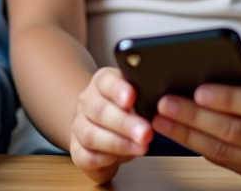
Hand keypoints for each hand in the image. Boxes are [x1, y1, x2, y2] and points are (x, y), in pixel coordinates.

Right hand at [70, 67, 152, 183]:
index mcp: (101, 83)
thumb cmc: (124, 110)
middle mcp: (87, 101)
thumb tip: (164, 104)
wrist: (97, 123)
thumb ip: (144, 98)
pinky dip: (102, 159)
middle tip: (146, 133)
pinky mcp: (77, 150)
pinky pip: (85, 156)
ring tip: (140, 148)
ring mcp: (78, 125)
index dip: (118, 89)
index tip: (132, 97)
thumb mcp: (136, 98)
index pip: (106, 81)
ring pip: (90, 134)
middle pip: (99, 110)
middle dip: (124, 123)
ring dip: (117, 143)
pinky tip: (117, 159)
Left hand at [152, 42, 240, 189]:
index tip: (196, 89)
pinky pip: (236, 167)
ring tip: (161, 121)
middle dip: (195, 119)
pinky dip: (207, 151)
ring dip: (191, 138)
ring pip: (232, 155)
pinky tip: (184, 135)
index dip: (228, 99)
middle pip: (239, 133)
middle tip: (162, 104)